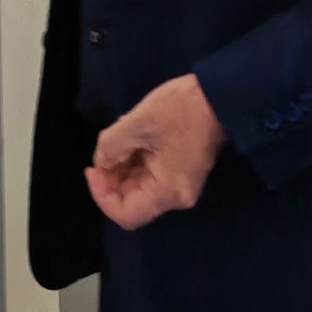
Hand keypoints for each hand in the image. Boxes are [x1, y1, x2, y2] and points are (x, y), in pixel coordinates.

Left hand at [87, 75, 225, 230]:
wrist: (219, 95)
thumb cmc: (179, 110)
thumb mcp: (137, 124)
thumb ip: (111, 146)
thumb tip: (100, 162)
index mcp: (167, 192)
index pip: (127, 215)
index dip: (102, 196)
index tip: (92, 169)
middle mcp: (176, 196)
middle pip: (132, 201)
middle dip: (111, 178)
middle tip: (103, 149)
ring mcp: (181, 184)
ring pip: (140, 187)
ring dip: (122, 167)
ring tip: (118, 137)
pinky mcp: (181, 170)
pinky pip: (151, 174)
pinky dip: (135, 160)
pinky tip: (131, 137)